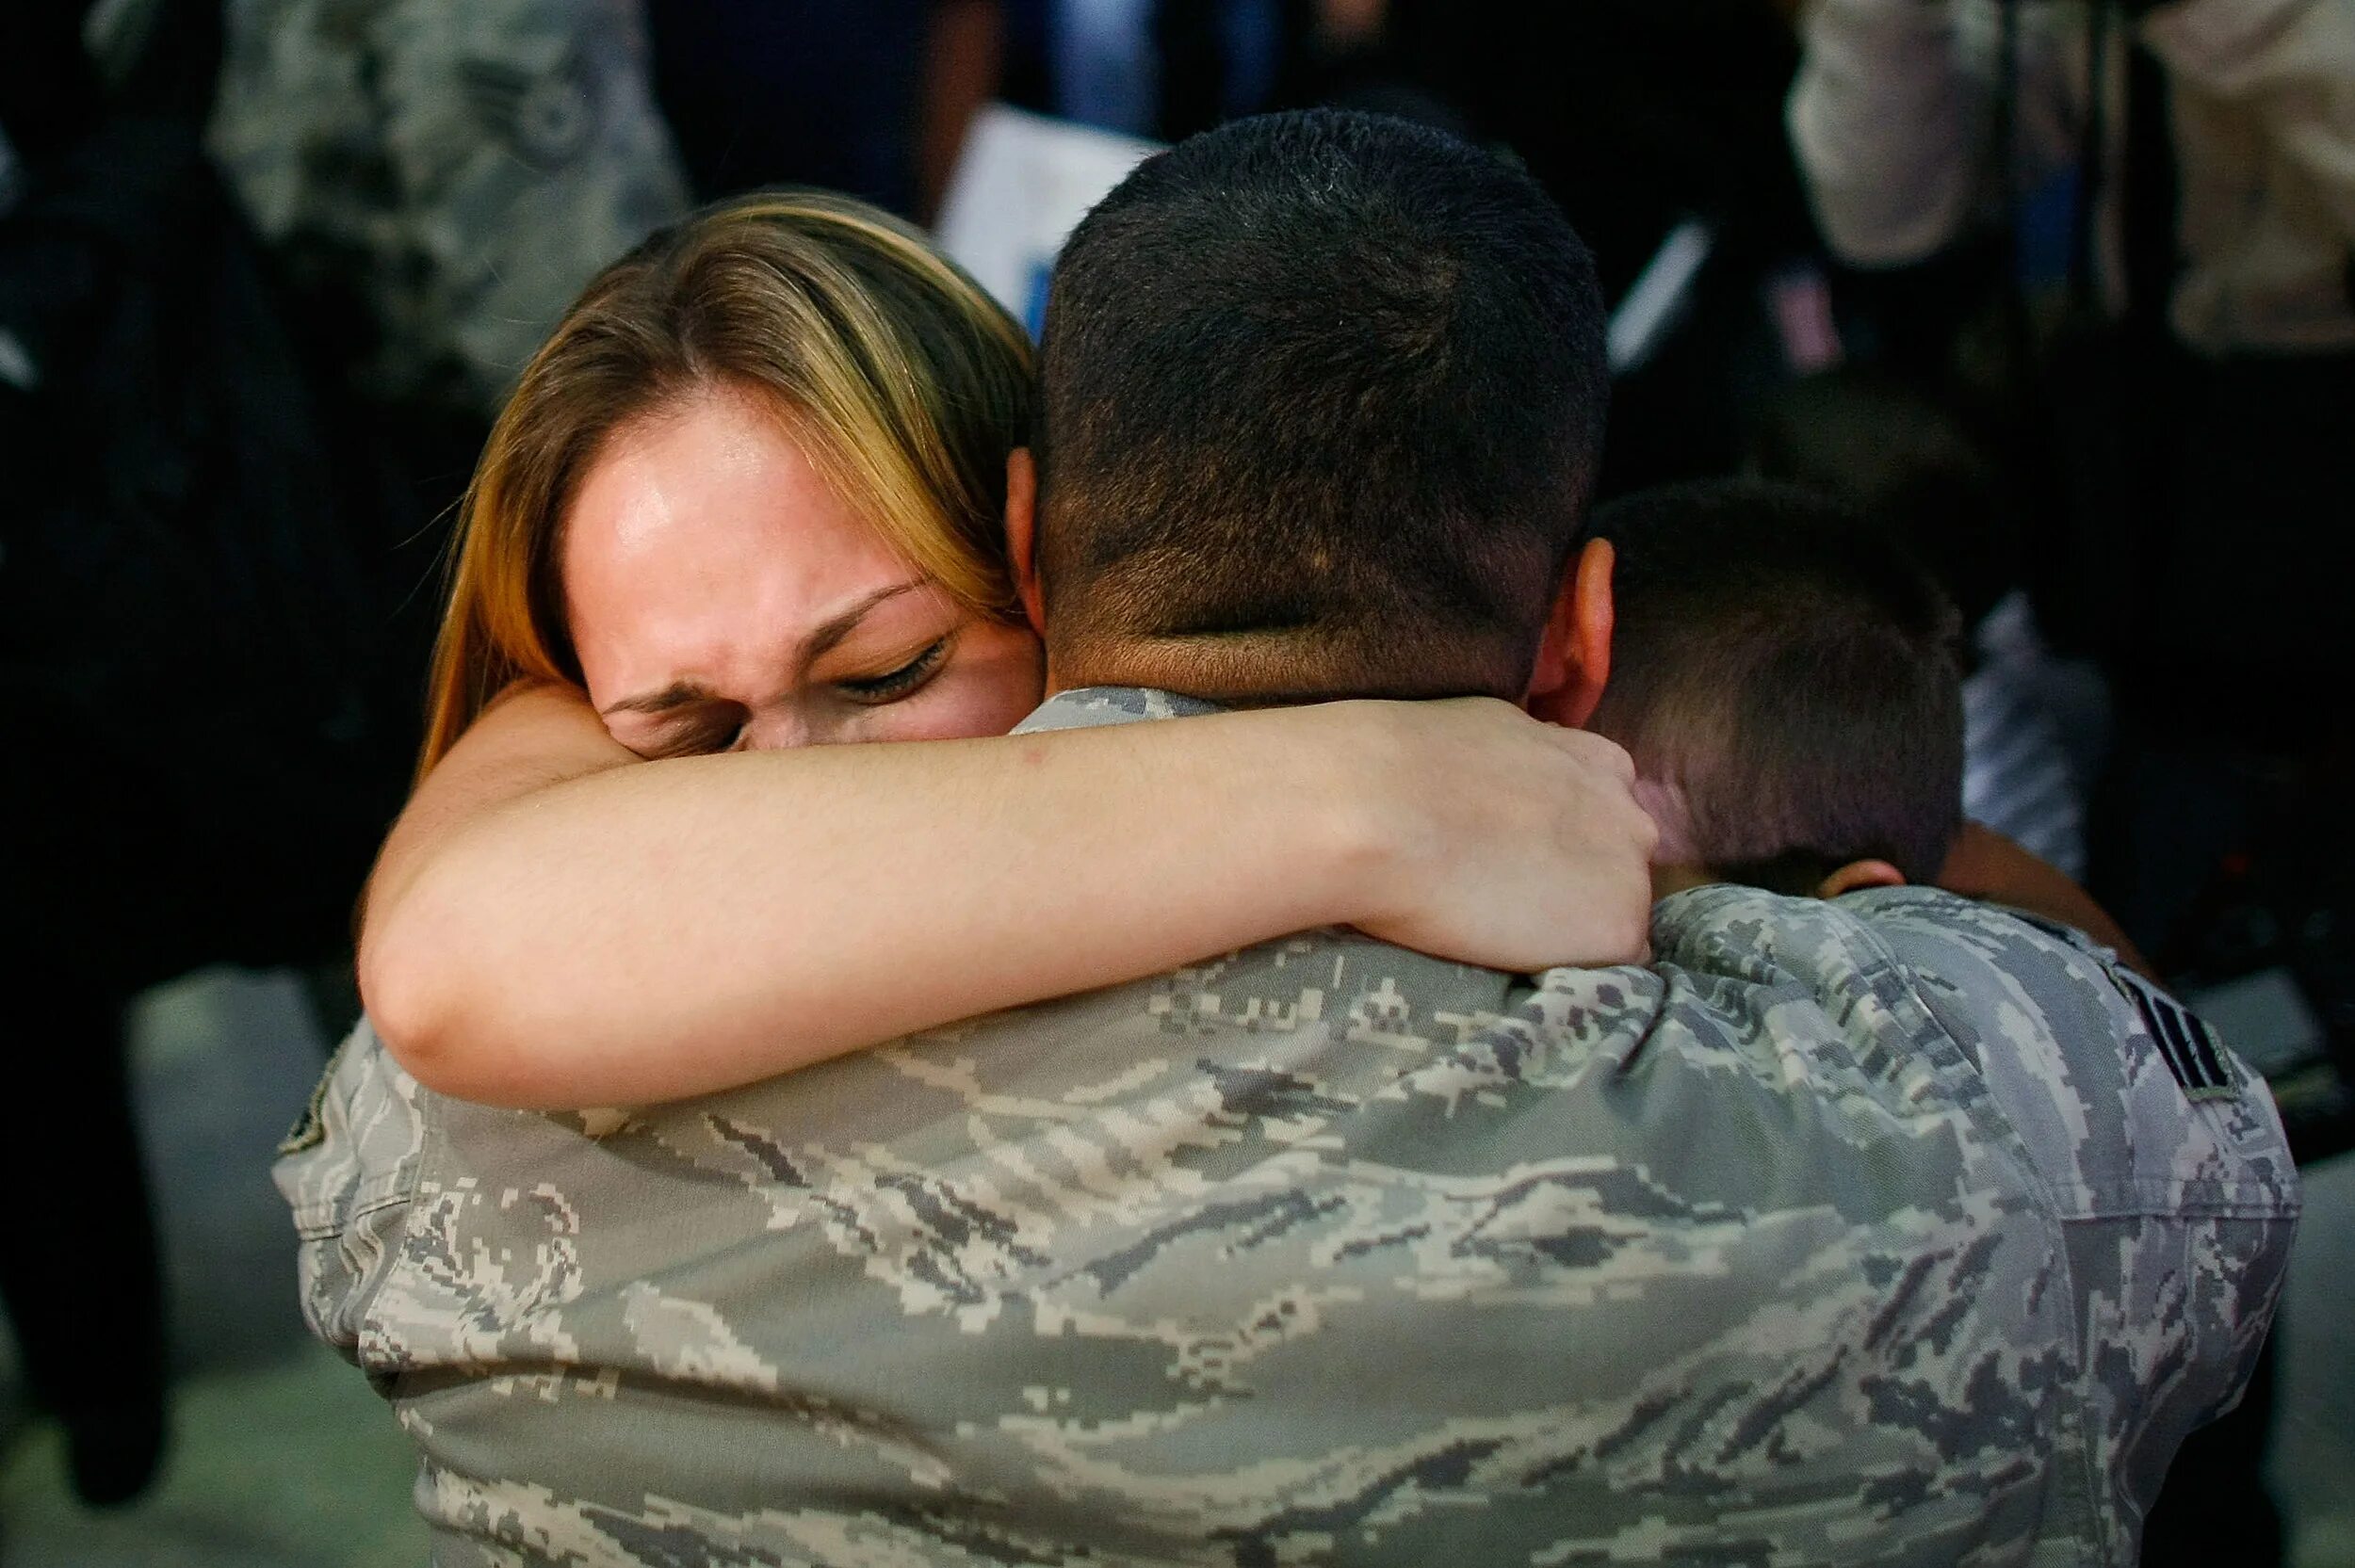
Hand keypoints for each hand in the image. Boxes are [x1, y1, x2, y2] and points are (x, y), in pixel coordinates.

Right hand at [1337, 698, 1659, 972]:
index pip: (1603, 815)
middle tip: (1505, 894)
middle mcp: (1627, 812)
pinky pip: (1612, 967)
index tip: (1516, 856)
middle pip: (1616, 865)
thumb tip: (1507, 778)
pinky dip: (1571, 969)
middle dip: (1574, 882)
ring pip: (1615, 916)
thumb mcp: (1484, 733)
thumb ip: (1521, 762)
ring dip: (1572, 928)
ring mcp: (1630, 873)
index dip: (1559, 841)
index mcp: (1597, 762)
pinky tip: (1515, 958)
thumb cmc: (1402, 767)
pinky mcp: (1617, 930)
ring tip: (1502, 931)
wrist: (1375, 811)